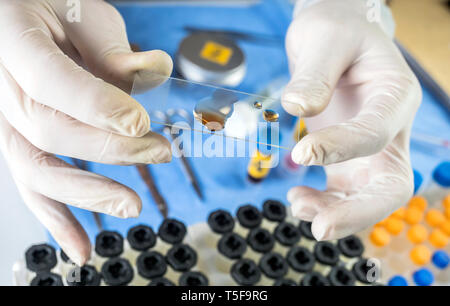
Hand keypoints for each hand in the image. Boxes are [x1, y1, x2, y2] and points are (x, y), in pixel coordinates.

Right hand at [0, 0, 172, 264]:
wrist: (24, 16)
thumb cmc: (54, 8)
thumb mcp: (84, 12)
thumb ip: (111, 47)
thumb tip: (151, 72)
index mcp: (12, 39)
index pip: (51, 81)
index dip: (96, 106)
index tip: (141, 122)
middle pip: (50, 129)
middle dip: (110, 147)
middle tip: (160, 150)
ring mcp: (3, 119)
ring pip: (35, 166)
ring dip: (87, 193)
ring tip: (132, 206)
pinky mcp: (17, 141)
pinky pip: (31, 184)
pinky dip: (56, 219)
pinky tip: (80, 247)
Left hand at [282, 0, 420, 239]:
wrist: (335, 39)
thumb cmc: (335, 33)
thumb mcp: (324, 39)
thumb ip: (315, 74)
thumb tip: (297, 108)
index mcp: (395, 96)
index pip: (377, 133)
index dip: (343, 148)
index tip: (301, 151)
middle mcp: (390, 129)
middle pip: (392, 184)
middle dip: (359, 211)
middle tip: (320, 227)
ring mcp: (370, 150)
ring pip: (369, 197)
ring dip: (337, 212)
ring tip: (296, 205)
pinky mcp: (347, 160)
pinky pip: (343, 193)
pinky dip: (324, 203)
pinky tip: (298, 197)